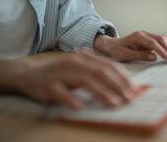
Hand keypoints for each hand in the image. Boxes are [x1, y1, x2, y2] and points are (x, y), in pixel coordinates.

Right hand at [18, 51, 136, 108]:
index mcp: (85, 58)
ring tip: (114, 103)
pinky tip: (80, 106)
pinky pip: (61, 93)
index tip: (136, 90)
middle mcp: (75, 63)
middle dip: (118, 85)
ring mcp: (62, 73)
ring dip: (101, 92)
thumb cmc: (61, 73)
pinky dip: (71, 99)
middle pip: (100, 72)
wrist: (30, 74)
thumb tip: (125, 84)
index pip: (109, 66)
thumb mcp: (81, 69)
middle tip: (130, 98)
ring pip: (84, 81)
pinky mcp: (49, 85)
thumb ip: (100, 74)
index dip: (124, 77)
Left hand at [94, 31, 166, 62]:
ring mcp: (147, 36)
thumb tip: (154, 56)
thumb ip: (139, 55)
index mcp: (137, 36)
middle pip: (160, 39)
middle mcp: (143, 34)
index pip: (153, 43)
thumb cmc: (116, 50)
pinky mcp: (148, 40)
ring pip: (162, 40)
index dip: (161, 50)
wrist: (111, 45)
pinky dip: (166, 48)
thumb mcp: (125, 55)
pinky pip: (160, 43)